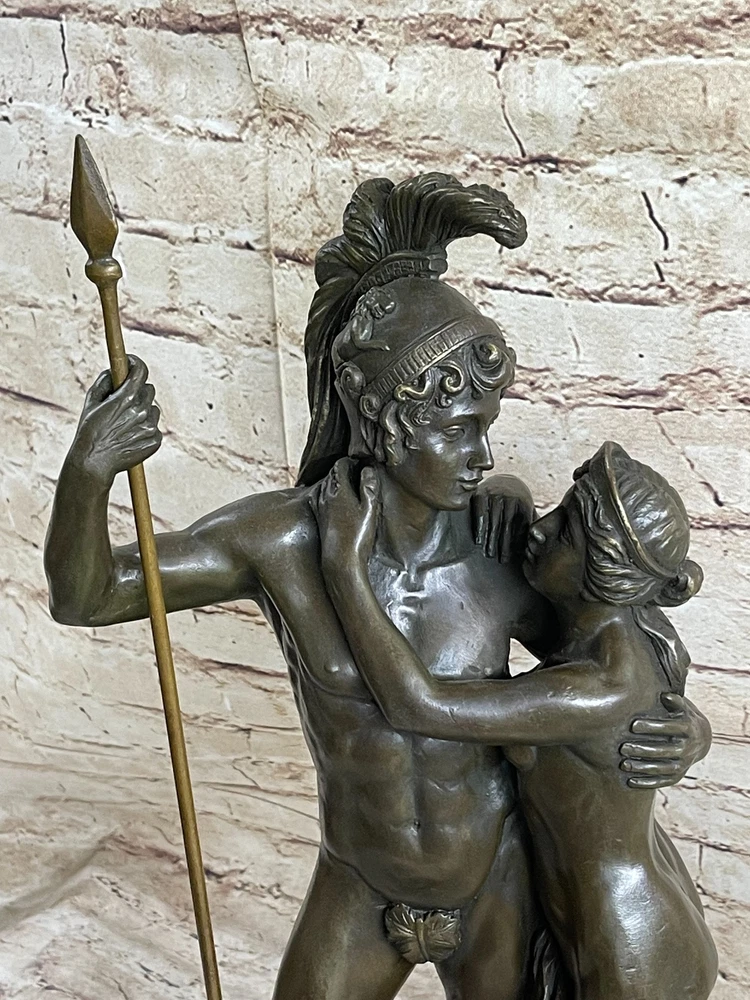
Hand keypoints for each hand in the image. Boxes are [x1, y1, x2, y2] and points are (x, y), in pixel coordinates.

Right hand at [70, 355, 161, 486]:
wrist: (94, 463)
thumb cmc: (89, 431)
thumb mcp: (91, 402)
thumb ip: (104, 382)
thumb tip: (115, 371)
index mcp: (125, 398)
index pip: (141, 370)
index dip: (136, 363)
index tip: (132, 363)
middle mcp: (141, 410)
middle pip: (149, 390)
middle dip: (138, 391)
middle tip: (125, 401)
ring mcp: (150, 426)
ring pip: (153, 410)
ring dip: (142, 412)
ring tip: (125, 424)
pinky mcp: (155, 440)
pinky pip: (154, 428)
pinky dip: (145, 429)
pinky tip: (130, 437)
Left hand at [310, 458, 378, 572]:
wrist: (340, 560)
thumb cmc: (357, 535)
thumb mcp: (370, 509)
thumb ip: (368, 487)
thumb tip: (367, 469)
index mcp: (339, 490)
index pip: (340, 465)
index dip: (351, 461)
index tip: (360, 463)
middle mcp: (326, 495)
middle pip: (332, 474)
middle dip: (343, 469)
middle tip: (357, 471)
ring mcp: (320, 506)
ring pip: (325, 484)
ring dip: (335, 480)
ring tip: (348, 483)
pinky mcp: (318, 518)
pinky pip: (320, 496)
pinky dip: (327, 492)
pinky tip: (334, 498)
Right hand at [472, 474, 534, 562]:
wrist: (503, 481)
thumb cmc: (517, 503)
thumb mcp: (527, 510)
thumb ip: (531, 525)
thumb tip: (539, 542)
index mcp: (523, 502)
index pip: (520, 526)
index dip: (517, 542)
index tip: (515, 557)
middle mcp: (509, 497)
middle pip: (506, 525)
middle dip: (504, 544)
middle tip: (502, 560)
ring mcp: (494, 494)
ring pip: (493, 521)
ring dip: (491, 540)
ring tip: (490, 554)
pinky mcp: (480, 494)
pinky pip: (480, 514)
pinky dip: (479, 528)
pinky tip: (479, 541)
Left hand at [620, 693, 711, 788]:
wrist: (701, 739)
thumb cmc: (683, 716)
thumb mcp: (683, 707)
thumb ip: (675, 701)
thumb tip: (665, 696)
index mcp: (688, 729)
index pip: (669, 728)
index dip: (652, 727)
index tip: (632, 725)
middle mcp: (687, 748)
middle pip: (664, 750)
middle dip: (642, 749)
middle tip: (622, 747)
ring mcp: (683, 763)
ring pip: (662, 768)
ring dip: (643, 767)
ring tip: (624, 764)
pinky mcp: (678, 775)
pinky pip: (663, 781)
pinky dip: (648, 782)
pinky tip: (631, 781)